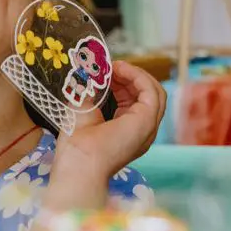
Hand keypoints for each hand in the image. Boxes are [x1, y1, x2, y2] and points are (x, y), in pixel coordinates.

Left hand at [53, 60, 165, 179]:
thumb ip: (90, 92)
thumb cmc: (76, 144)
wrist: (79, 163)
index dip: (120, 83)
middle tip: (109, 68)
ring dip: (134, 75)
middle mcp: (141, 130)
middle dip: (128, 77)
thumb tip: (90, 72)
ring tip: (115, 67)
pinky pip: (151, 91)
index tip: (104, 73)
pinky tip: (121, 70)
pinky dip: (138, 76)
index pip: (132, 100)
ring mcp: (147, 126)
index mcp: (126, 131)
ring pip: (153, 92)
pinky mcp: (148, 120)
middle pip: (145, 95)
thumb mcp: (82, 111)